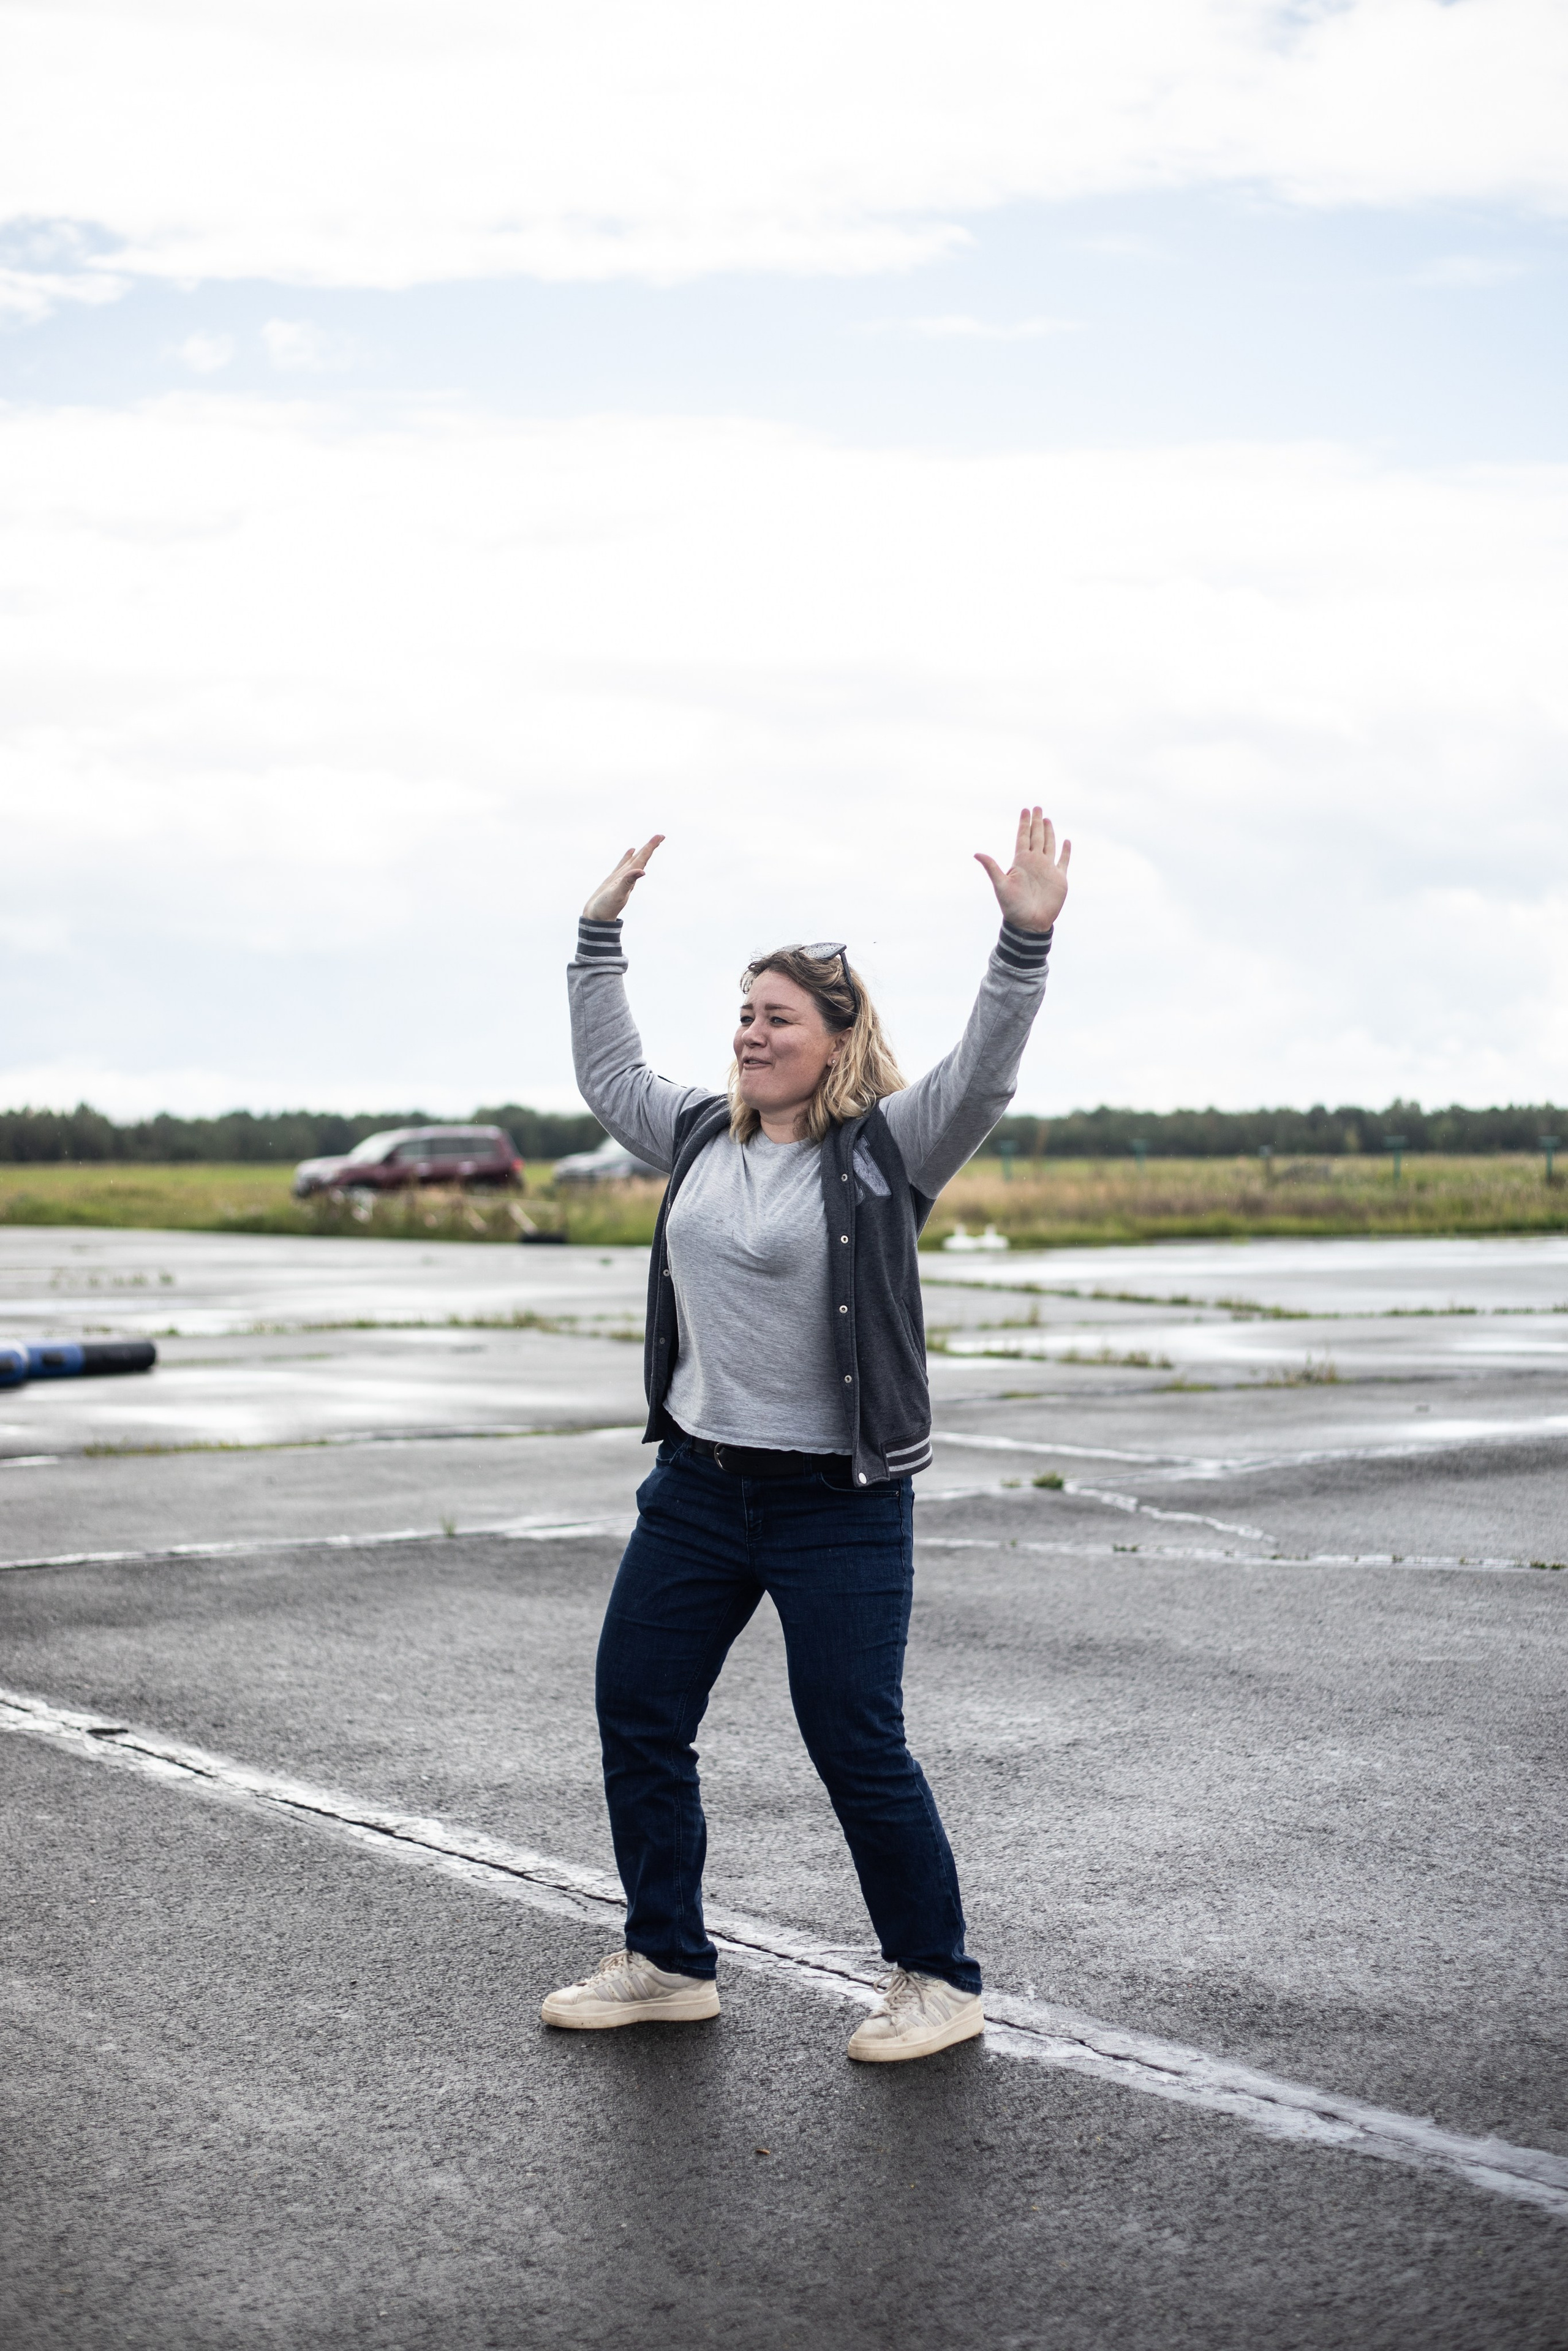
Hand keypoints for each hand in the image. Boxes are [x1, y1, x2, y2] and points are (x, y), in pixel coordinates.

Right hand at [583, 834, 664, 921]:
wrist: (597, 919)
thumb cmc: (606, 908)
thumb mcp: (617, 894)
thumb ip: (628, 882)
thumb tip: (642, 871)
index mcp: (631, 879)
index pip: (643, 860)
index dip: (650, 848)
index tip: (660, 837)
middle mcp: (629, 877)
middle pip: (642, 858)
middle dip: (650, 847)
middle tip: (661, 836)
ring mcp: (621, 878)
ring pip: (634, 861)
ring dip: (641, 852)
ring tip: (649, 843)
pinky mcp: (613, 880)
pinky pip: (623, 864)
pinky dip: (627, 857)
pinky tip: (631, 851)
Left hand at [975, 807, 1069, 933]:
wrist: (1029, 923)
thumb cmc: (1012, 907)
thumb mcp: (1001, 886)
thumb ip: (992, 868)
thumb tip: (976, 854)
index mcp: (1021, 861)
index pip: (1023, 837)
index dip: (1024, 824)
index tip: (1025, 810)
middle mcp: (1034, 862)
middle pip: (1036, 837)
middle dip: (1036, 822)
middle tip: (1037, 807)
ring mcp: (1047, 869)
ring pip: (1049, 845)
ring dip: (1049, 832)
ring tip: (1047, 819)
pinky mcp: (1059, 878)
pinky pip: (1063, 861)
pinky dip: (1065, 851)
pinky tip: (1066, 841)